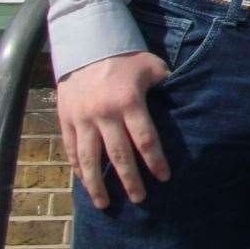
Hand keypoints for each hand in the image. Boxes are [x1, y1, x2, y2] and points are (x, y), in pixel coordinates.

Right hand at [56, 51, 170, 208]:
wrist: (86, 44)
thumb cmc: (125, 56)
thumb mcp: (152, 66)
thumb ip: (166, 84)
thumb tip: (184, 98)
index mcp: (129, 102)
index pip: (145, 140)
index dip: (155, 161)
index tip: (163, 178)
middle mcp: (104, 114)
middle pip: (119, 155)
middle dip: (130, 180)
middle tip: (140, 199)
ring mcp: (82, 119)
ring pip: (89, 159)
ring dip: (97, 184)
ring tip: (105, 204)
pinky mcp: (65, 120)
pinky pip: (71, 149)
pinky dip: (77, 168)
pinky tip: (85, 182)